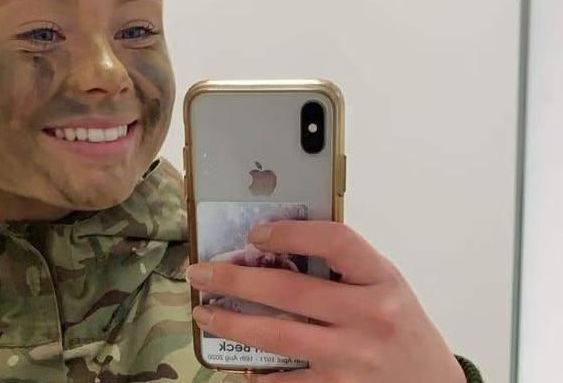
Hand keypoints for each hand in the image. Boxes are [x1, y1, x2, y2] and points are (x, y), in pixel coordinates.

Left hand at [187, 221, 465, 382]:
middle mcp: (370, 316)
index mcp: (382, 279)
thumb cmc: (400, 329)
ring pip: (277, 336)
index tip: (254, 232)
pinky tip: (237, 364)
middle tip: (200, 274)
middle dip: (234, 279)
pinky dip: (257, 372)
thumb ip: (343, 267)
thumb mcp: (385, 286)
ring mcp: (353, 357)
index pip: (336, 241)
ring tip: (205, 314)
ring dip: (232, 323)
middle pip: (289, 290)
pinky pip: (286, 381)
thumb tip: (274, 247)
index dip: (290, 232)